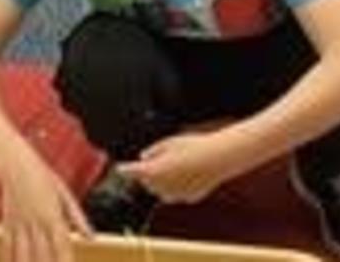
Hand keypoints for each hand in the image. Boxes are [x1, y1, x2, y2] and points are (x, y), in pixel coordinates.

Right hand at [0, 152, 92, 261]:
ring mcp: (19, 225)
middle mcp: (35, 223)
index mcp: (52, 216)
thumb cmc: (42, 175)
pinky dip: (9, 259)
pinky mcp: (6, 224)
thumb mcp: (65, 194)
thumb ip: (78, 218)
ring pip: (23, 255)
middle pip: (42, 256)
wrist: (13, 162)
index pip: (62, 247)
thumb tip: (91, 237)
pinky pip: (7, 247)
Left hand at [118, 131, 246, 203]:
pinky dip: (180, 185)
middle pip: (147, 182)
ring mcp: (175, 194)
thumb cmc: (195, 147)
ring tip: (179, 164)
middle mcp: (161, 186)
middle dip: (149, 173)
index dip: (125, 169)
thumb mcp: (170, 142)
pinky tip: (191, 173)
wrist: (219, 158)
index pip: (132, 171)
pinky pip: (178, 192)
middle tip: (163, 158)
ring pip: (161, 190)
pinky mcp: (188, 198)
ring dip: (163, 181)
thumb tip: (144, 157)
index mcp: (153, 170)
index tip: (121, 168)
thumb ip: (153, 150)